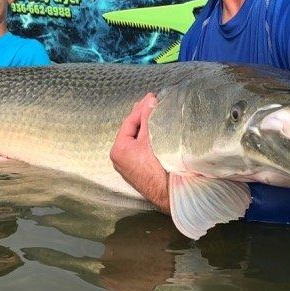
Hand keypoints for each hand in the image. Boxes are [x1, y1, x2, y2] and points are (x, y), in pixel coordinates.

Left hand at [110, 93, 170, 213]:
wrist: (171, 193)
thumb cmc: (159, 166)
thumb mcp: (151, 137)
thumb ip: (148, 117)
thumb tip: (149, 100)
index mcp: (118, 150)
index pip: (130, 122)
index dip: (142, 108)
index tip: (151, 97)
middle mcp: (120, 160)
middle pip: (133, 132)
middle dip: (144, 118)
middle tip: (154, 104)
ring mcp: (130, 168)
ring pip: (139, 141)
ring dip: (148, 129)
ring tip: (158, 116)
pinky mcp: (141, 173)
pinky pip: (143, 151)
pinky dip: (150, 141)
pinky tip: (160, 134)